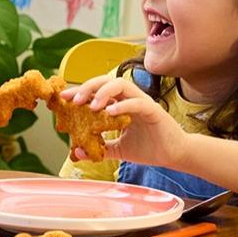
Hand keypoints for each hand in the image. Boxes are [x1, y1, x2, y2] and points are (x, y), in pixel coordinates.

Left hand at [62, 75, 187, 166]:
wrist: (174, 156)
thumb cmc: (149, 148)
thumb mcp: (119, 149)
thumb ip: (100, 148)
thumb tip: (76, 152)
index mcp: (120, 104)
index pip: (97, 91)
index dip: (79, 92)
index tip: (63, 99)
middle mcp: (129, 98)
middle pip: (105, 81)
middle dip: (87, 87)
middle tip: (73, 100)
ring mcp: (141, 101)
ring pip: (120, 85)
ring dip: (103, 92)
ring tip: (91, 106)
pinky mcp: (153, 110)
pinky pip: (136, 102)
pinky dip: (122, 105)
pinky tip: (110, 113)